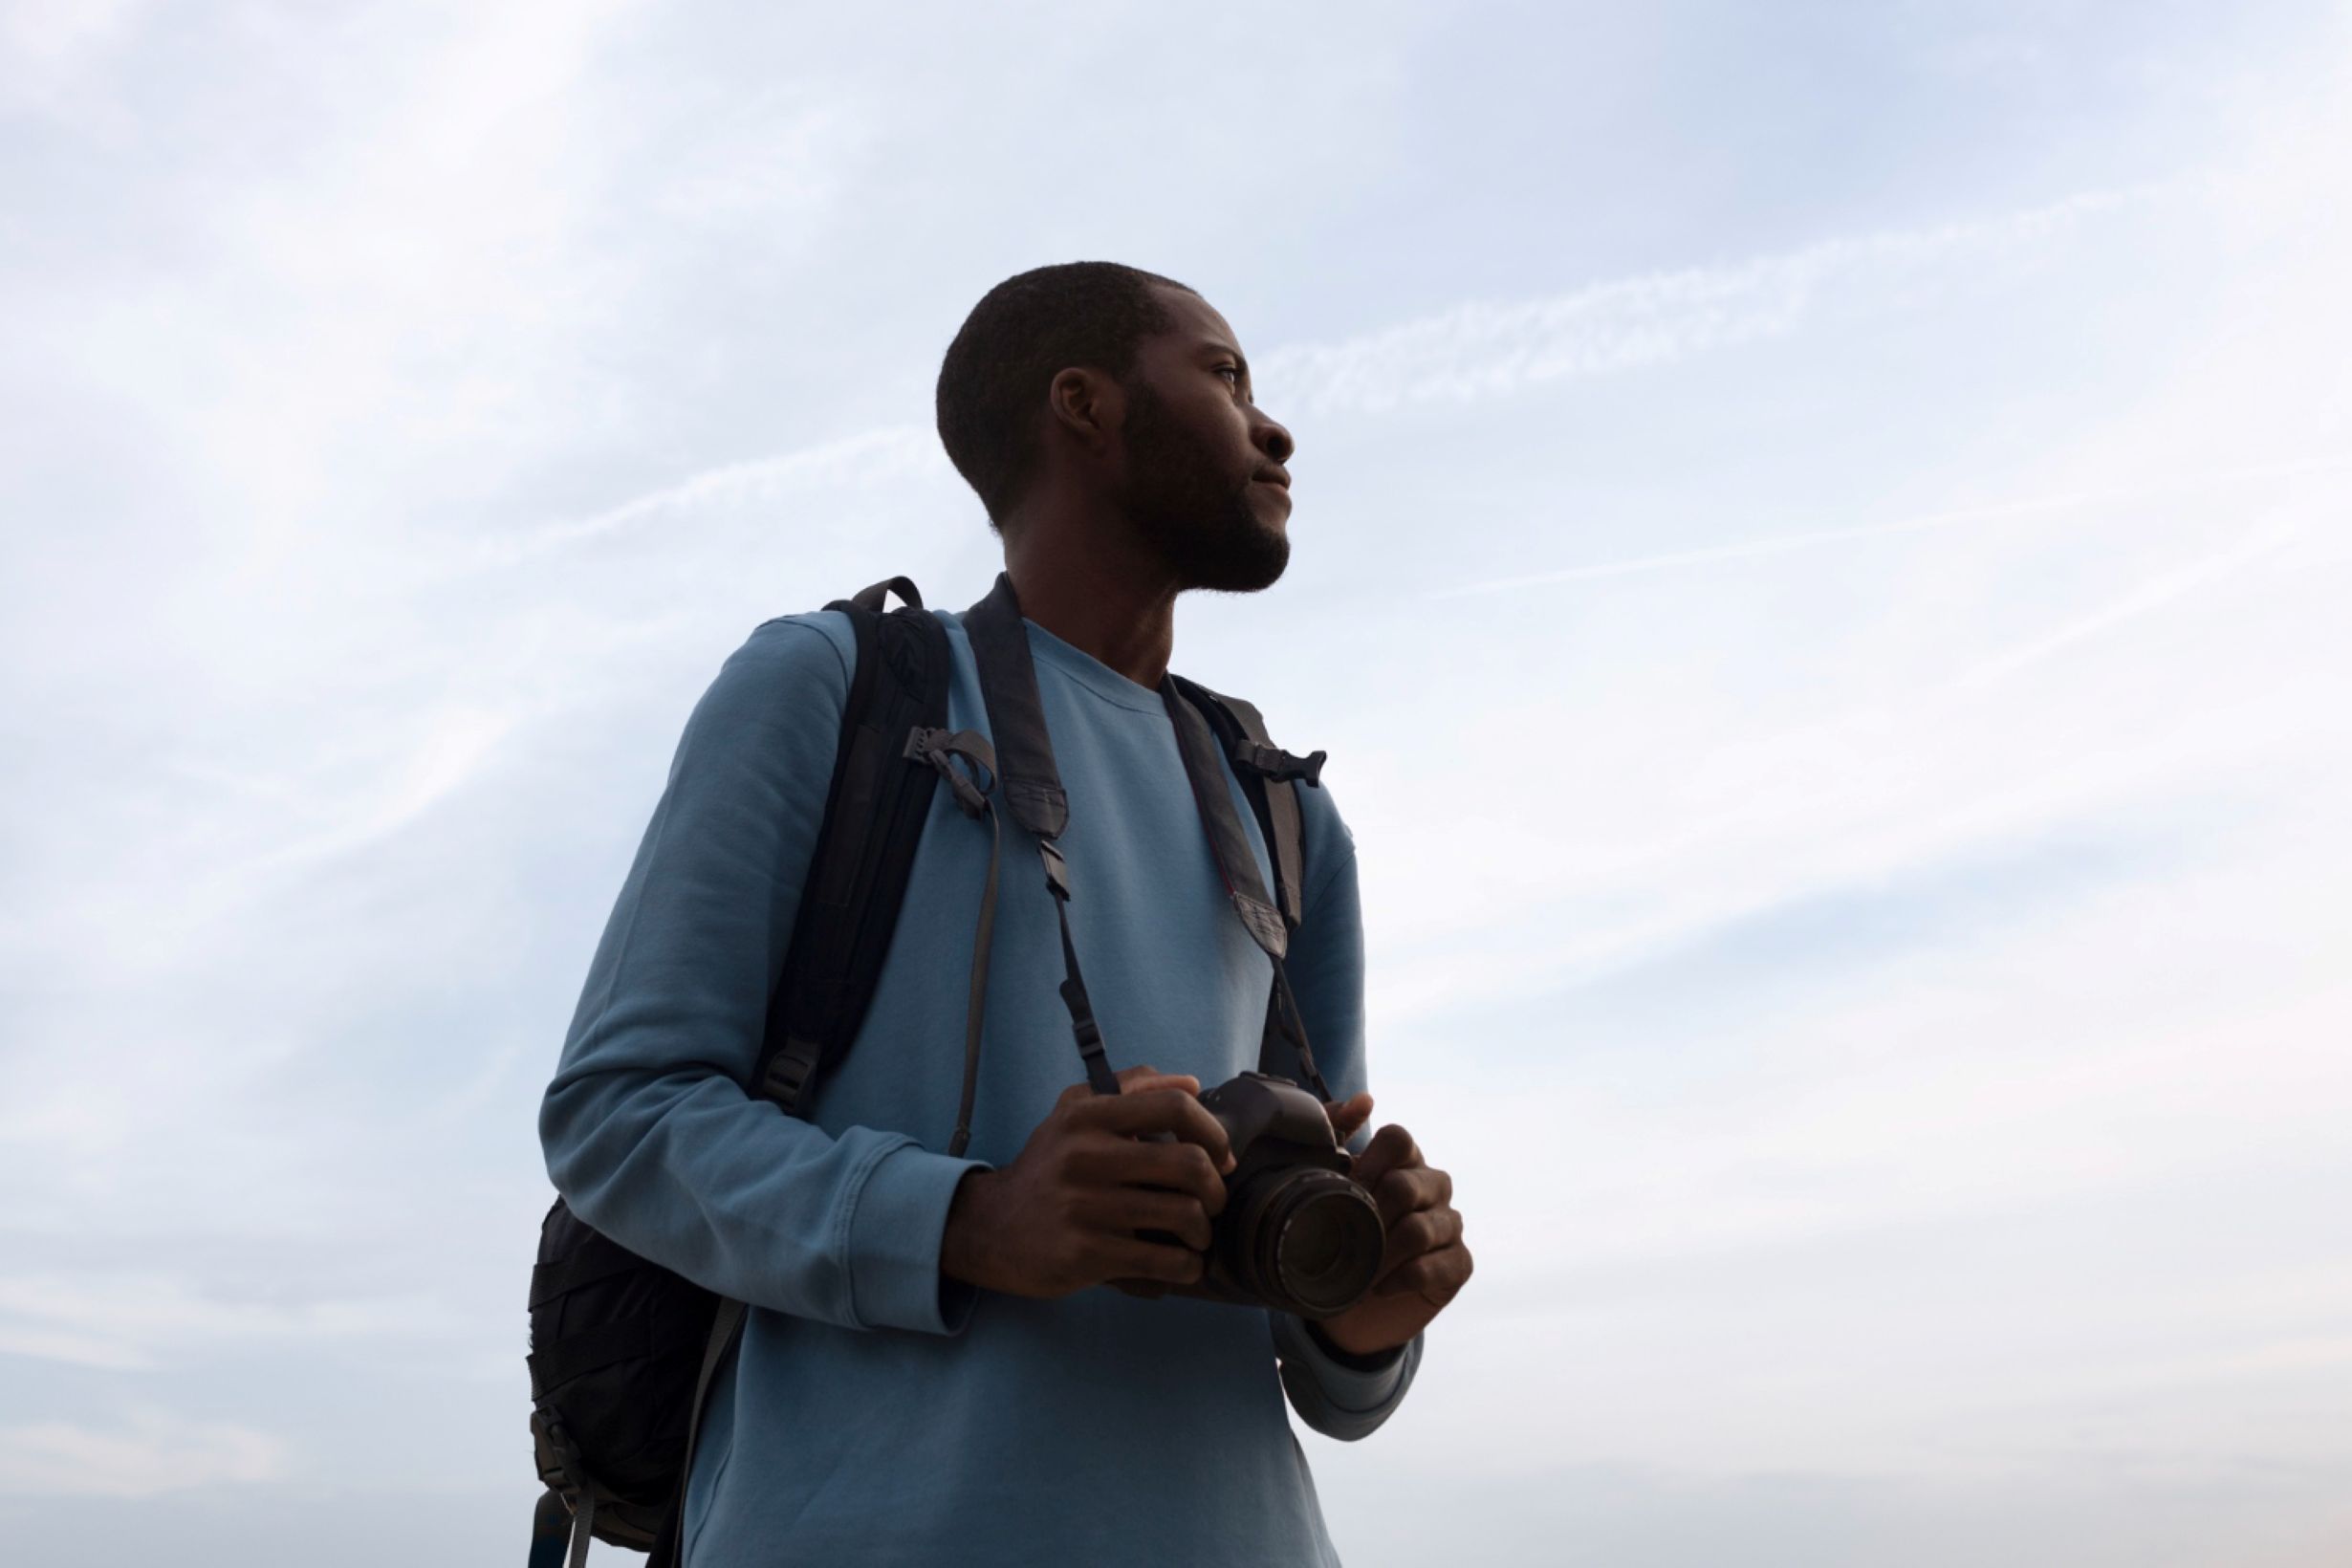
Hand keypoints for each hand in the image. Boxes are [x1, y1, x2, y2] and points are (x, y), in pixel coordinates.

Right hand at [941, 1065, 1234, 1298]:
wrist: (991, 1227)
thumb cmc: (1047, 1167)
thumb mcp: (1074, 1113)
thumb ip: (1131, 1088)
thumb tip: (1192, 1083)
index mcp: (1089, 1116)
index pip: (1174, 1107)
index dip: (1213, 1131)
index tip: (1221, 1155)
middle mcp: (1085, 1155)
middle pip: (1189, 1163)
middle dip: (1216, 1188)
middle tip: (1213, 1201)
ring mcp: (1084, 1206)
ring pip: (1183, 1215)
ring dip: (1203, 1231)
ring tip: (1196, 1235)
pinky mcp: (1084, 1253)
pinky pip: (1162, 1261)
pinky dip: (1186, 1266)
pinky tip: (1181, 1264)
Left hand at [1311, 1112, 1470, 1357]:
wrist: (1350, 1303)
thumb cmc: (1339, 1236)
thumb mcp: (1325, 1186)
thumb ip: (1334, 1134)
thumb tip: (1364, 1101)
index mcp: (1404, 1160)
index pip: (1398, 1138)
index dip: (1369, 1163)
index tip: (1345, 1191)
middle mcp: (1433, 1186)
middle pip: (1406, 1185)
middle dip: (1369, 1217)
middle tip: (1344, 1238)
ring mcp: (1450, 1225)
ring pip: (1419, 1230)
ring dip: (1380, 1255)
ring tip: (1357, 1270)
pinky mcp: (1459, 1264)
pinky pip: (1433, 1267)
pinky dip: (1399, 1279)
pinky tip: (1379, 1288)